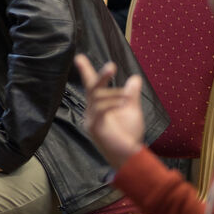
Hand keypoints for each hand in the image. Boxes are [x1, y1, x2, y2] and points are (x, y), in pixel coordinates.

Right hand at [74, 54, 144, 168]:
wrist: (130, 156)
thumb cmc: (129, 135)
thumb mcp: (132, 110)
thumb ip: (131, 95)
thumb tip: (134, 78)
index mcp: (99, 106)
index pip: (92, 86)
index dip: (86, 71)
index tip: (79, 57)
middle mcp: (91, 111)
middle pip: (92, 88)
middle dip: (101, 76)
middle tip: (111, 66)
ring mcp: (90, 119)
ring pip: (97, 97)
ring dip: (114, 94)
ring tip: (126, 97)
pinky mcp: (94, 127)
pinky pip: (100, 109)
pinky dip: (111, 103)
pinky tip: (122, 103)